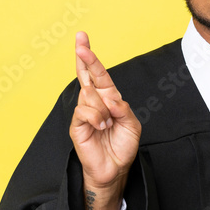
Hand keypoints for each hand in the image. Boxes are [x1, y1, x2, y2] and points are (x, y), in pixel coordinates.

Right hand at [70, 31, 140, 209]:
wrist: (115, 169)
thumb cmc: (123, 146)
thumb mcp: (132, 124)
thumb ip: (123, 108)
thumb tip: (109, 98)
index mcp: (108, 99)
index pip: (98, 74)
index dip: (91, 58)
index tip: (82, 40)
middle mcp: (94, 102)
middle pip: (86, 75)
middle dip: (83, 57)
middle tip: (80, 41)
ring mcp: (84, 113)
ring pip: (89, 95)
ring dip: (103, 108)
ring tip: (108, 124)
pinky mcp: (77, 125)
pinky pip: (84, 111)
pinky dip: (97, 117)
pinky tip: (101, 127)